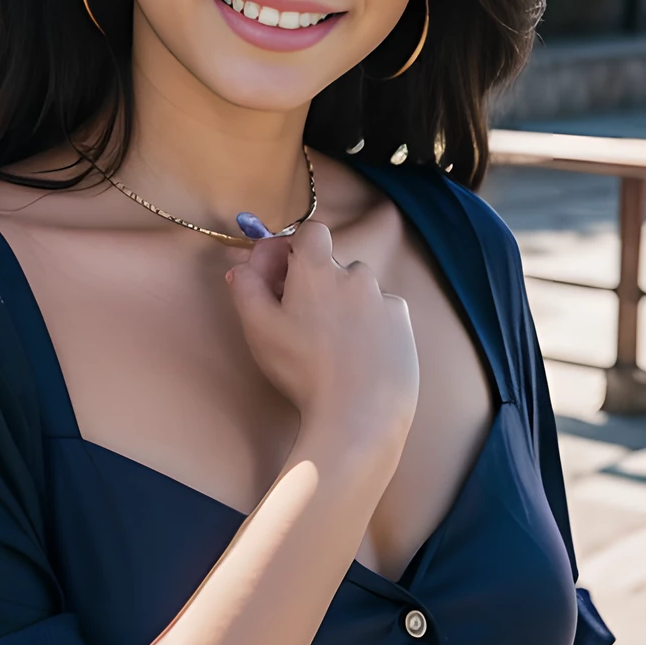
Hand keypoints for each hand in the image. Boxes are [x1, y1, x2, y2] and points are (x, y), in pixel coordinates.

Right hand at [226, 223, 418, 462]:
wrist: (359, 412)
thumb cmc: (302, 369)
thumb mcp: (259, 330)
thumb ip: (246, 289)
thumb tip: (242, 268)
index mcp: (317, 270)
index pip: (311, 232)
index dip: (295, 248)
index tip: (282, 275)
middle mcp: (355, 274)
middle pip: (331, 265)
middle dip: (314, 283)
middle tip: (300, 319)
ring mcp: (383, 297)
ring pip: (357, 289)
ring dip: (343, 302)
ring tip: (332, 341)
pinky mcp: (403, 322)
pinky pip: (381, 310)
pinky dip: (369, 322)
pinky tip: (360, 352)